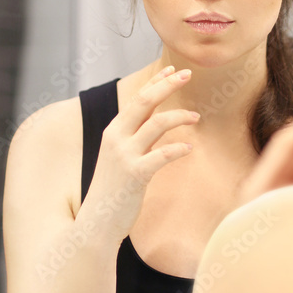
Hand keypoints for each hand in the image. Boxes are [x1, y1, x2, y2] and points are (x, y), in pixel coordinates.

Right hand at [80, 66, 198, 244]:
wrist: (96, 223)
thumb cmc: (112, 191)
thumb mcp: (120, 158)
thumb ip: (134, 140)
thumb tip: (154, 124)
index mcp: (113, 132)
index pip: (137, 98)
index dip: (155, 81)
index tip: (172, 69)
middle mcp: (116, 138)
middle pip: (144, 101)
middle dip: (167, 84)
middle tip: (188, 73)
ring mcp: (125, 155)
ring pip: (156, 123)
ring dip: (179, 116)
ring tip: (196, 116)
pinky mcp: (134, 174)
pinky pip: (162, 155)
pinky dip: (178, 148)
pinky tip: (189, 148)